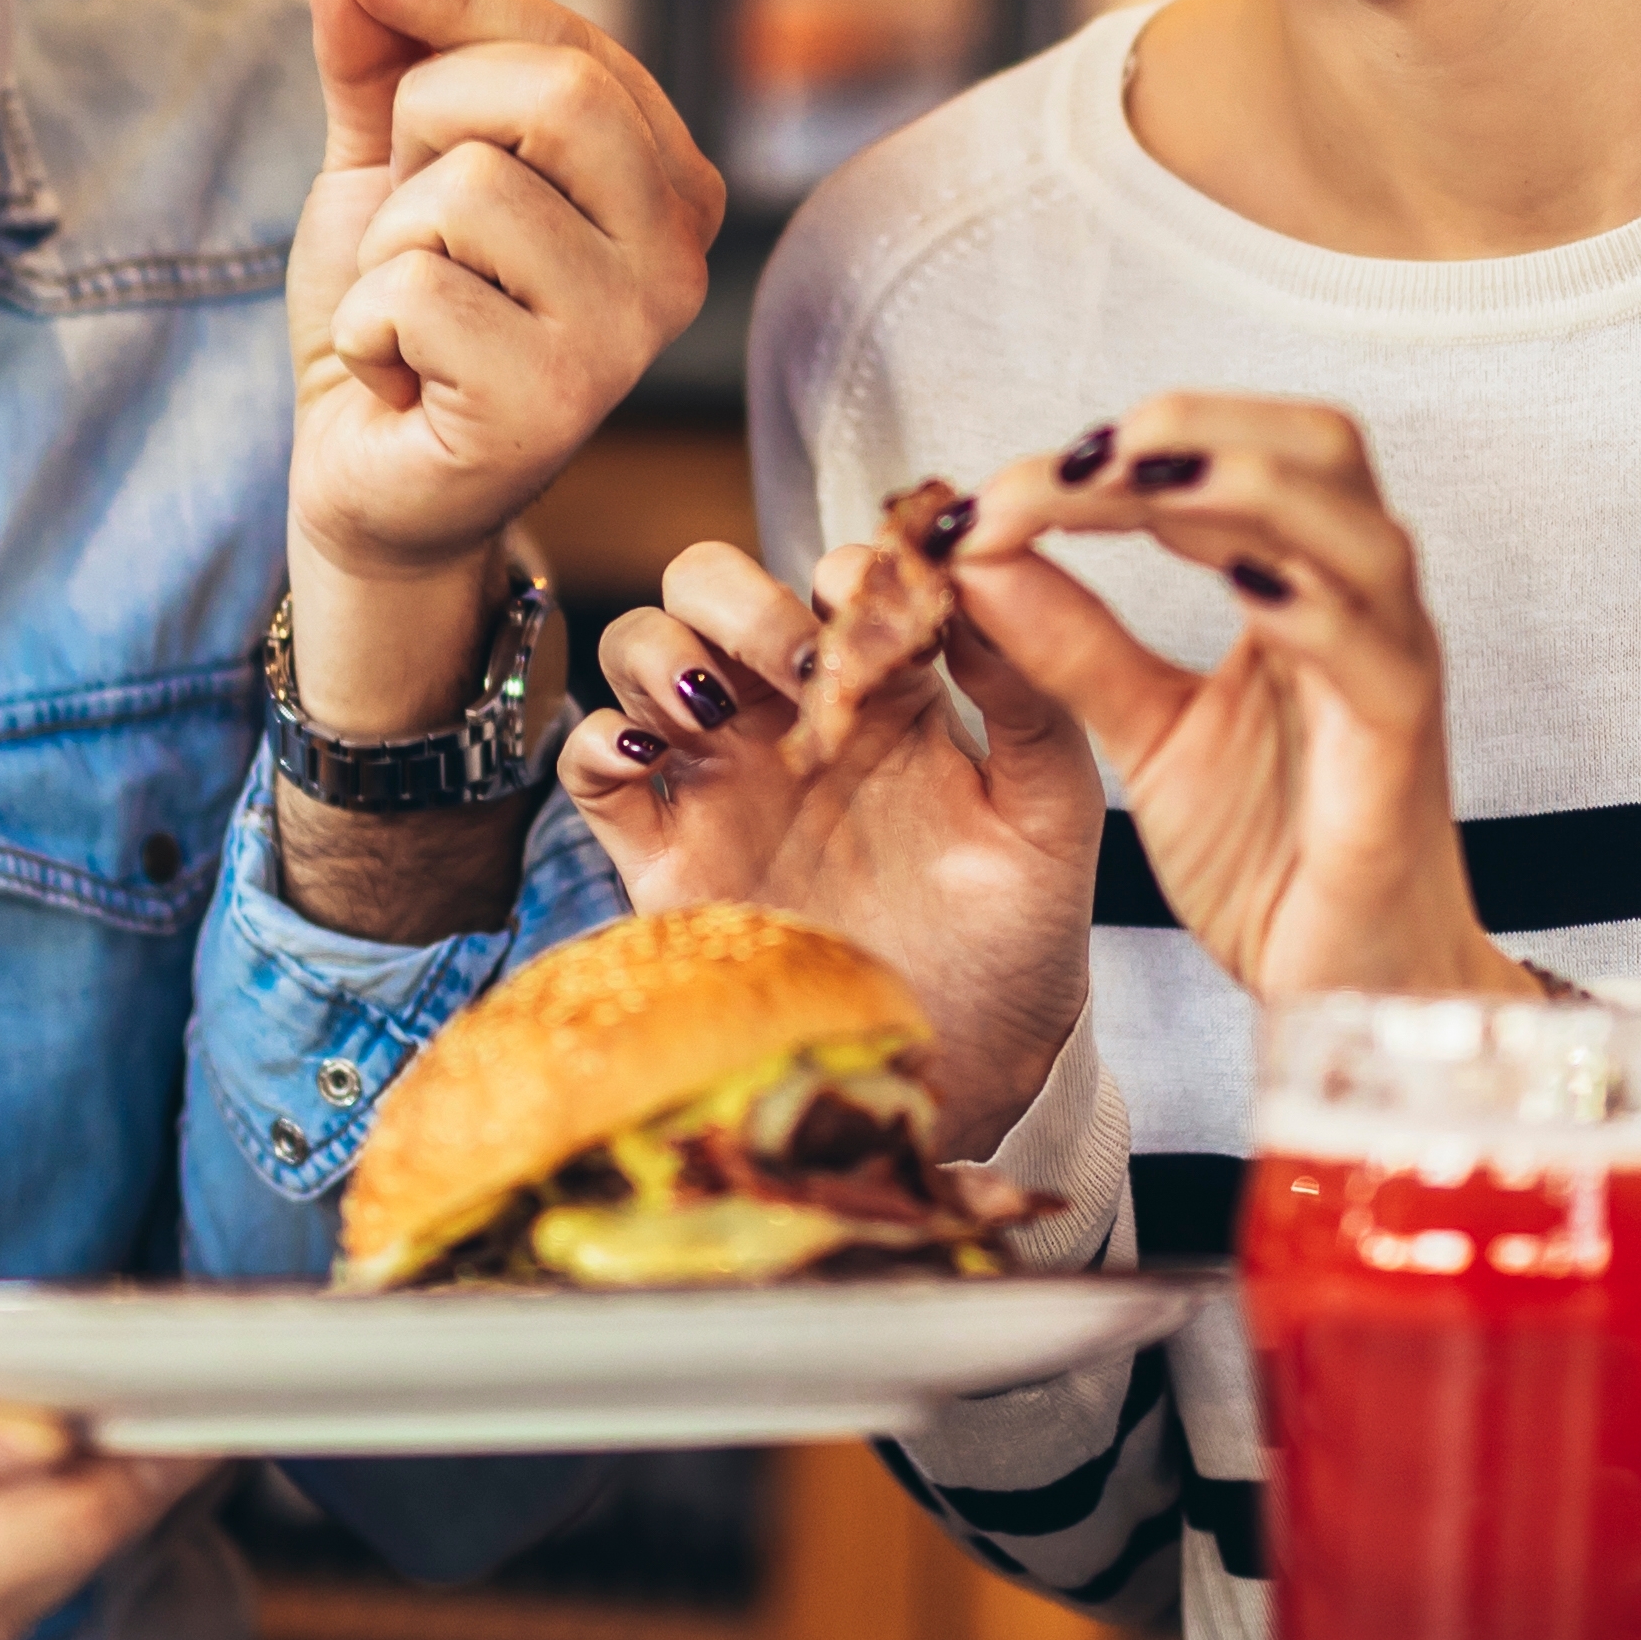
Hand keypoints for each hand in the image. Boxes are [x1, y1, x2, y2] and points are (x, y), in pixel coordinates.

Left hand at [284, 0, 721, 733]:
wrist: (362, 474)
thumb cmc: (399, 313)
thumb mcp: (383, 161)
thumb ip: (378, 50)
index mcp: (665, 177)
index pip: (569, 39)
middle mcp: (680, 253)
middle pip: (556, 91)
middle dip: (428, 123)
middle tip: (408, 212)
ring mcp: (629, 334)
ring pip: (471, 192)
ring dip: (388, 245)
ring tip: (409, 310)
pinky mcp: (556, 406)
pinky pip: (419, 291)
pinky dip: (368, 324)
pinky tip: (399, 374)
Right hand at [556, 531, 1100, 1148]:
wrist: (972, 1071)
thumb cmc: (1020, 940)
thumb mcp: (1049, 809)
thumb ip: (1026, 691)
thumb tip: (983, 568)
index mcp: (884, 690)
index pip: (829, 574)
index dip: (841, 571)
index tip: (873, 619)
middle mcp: (790, 719)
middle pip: (708, 586)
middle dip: (735, 599)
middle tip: (791, 662)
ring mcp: (721, 783)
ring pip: (639, 653)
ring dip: (660, 652)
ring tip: (714, 710)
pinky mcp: (667, 861)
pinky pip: (590, 771)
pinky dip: (596, 739)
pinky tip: (649, 758)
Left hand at [946, 400, 1534, 1012]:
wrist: (1350, 995)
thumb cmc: (1275, 863)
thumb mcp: (1148, 736)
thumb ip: (1071, 644)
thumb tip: (978, 552)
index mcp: (1298, 589)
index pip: (1229, 462)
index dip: (1121, 452)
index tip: (1005, 483)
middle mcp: (1359, 607)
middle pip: (1318, 447)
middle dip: (1197, 427)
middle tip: (1077, 454)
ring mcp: (1392, 668)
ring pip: (1355, 528)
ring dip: (1243, 484)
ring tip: (1134, 478)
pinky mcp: (1402, 747)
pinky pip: (1372, 649)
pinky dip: (1307, 601)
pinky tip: (1238, 581)